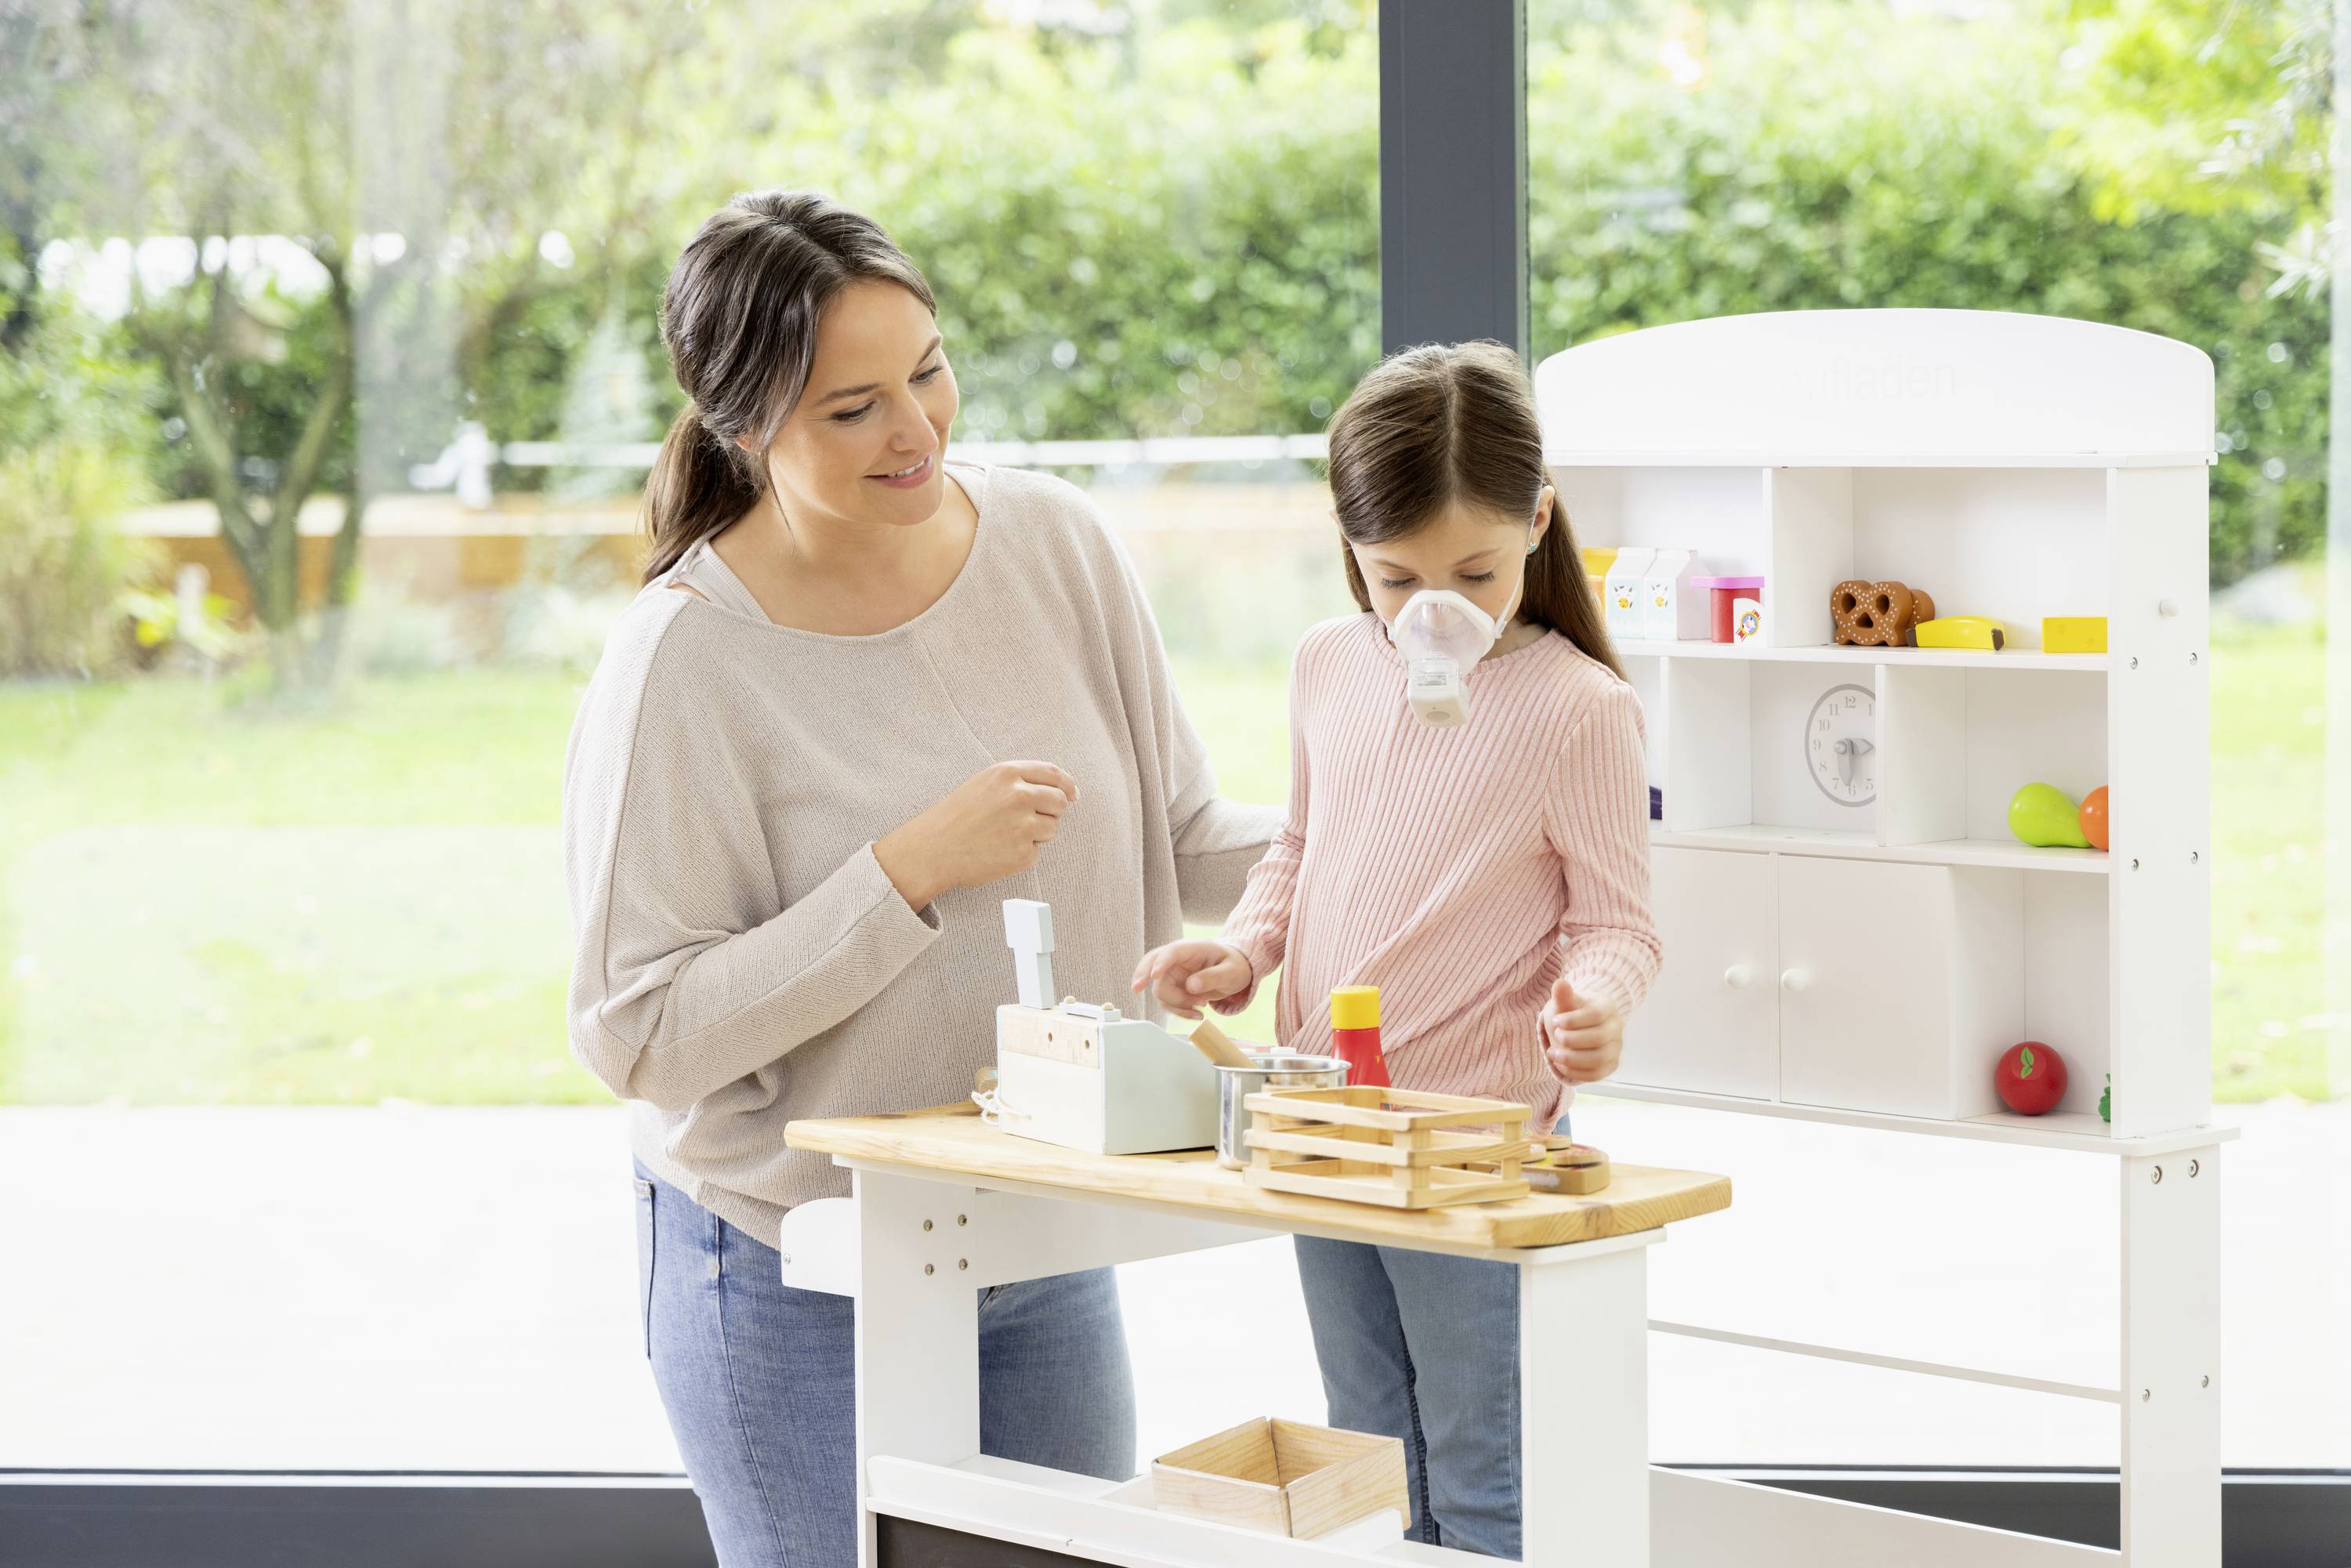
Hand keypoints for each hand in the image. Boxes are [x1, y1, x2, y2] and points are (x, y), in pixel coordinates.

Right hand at [874, 761, 1077, 910]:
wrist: (932, 849)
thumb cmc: (957, 815)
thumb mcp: (985, 783)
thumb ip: (1021, 781)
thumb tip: (1065, 791)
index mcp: (1007, 774)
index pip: (1054, 774)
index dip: (1067, 785)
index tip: (1073, 794)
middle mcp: (1018, 796)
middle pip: (1060, 801)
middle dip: (1052, 811)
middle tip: (1029, 820)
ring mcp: (1023, 826)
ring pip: (1052, 828)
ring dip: (1037, 834)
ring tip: (1005, 836)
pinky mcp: (1023, 854)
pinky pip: (1037, 852)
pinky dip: (1023, 854)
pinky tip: (999, 851)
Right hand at [1130, 940, 1253, 1019]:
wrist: (1235, 973)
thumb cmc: (1234, 966)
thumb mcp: (1231, 972)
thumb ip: (1213, 977)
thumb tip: (1191, 986)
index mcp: (1191, 949)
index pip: (1169, 952)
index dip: (1159, 963)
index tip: (1153, 976)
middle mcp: (1177, 960)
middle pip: (1152, 965)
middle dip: (1142, 976)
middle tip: (1136, 989)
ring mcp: (1173, 975)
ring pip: (1160, 990)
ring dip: (1178, 1003)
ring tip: (1203, 1006)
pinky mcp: (1174, 989)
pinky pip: (1168, 1003)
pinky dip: (1180, 1011)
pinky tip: (1197, 1014)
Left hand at [1540, 978, 1621, 1084]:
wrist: (1576, 1027)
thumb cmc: (1570, 1012)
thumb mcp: (1564, 1002)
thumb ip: (1563, 996)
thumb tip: (1560, 983)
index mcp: (1607, 1007)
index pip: (1596, 1015)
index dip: (1573, 1020)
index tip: (1555, 1021)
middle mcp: (1616, 1027)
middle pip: (1599, 1038)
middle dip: (1571, 1040)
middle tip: (1554, 1036)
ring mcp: (1616, 1047)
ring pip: (1598, 1059)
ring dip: (1571, 1059)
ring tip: (1552, 1053)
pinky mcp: (1611, 1065)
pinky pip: (1596, 1074)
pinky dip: (1575, 1072)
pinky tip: (1560, 1064)